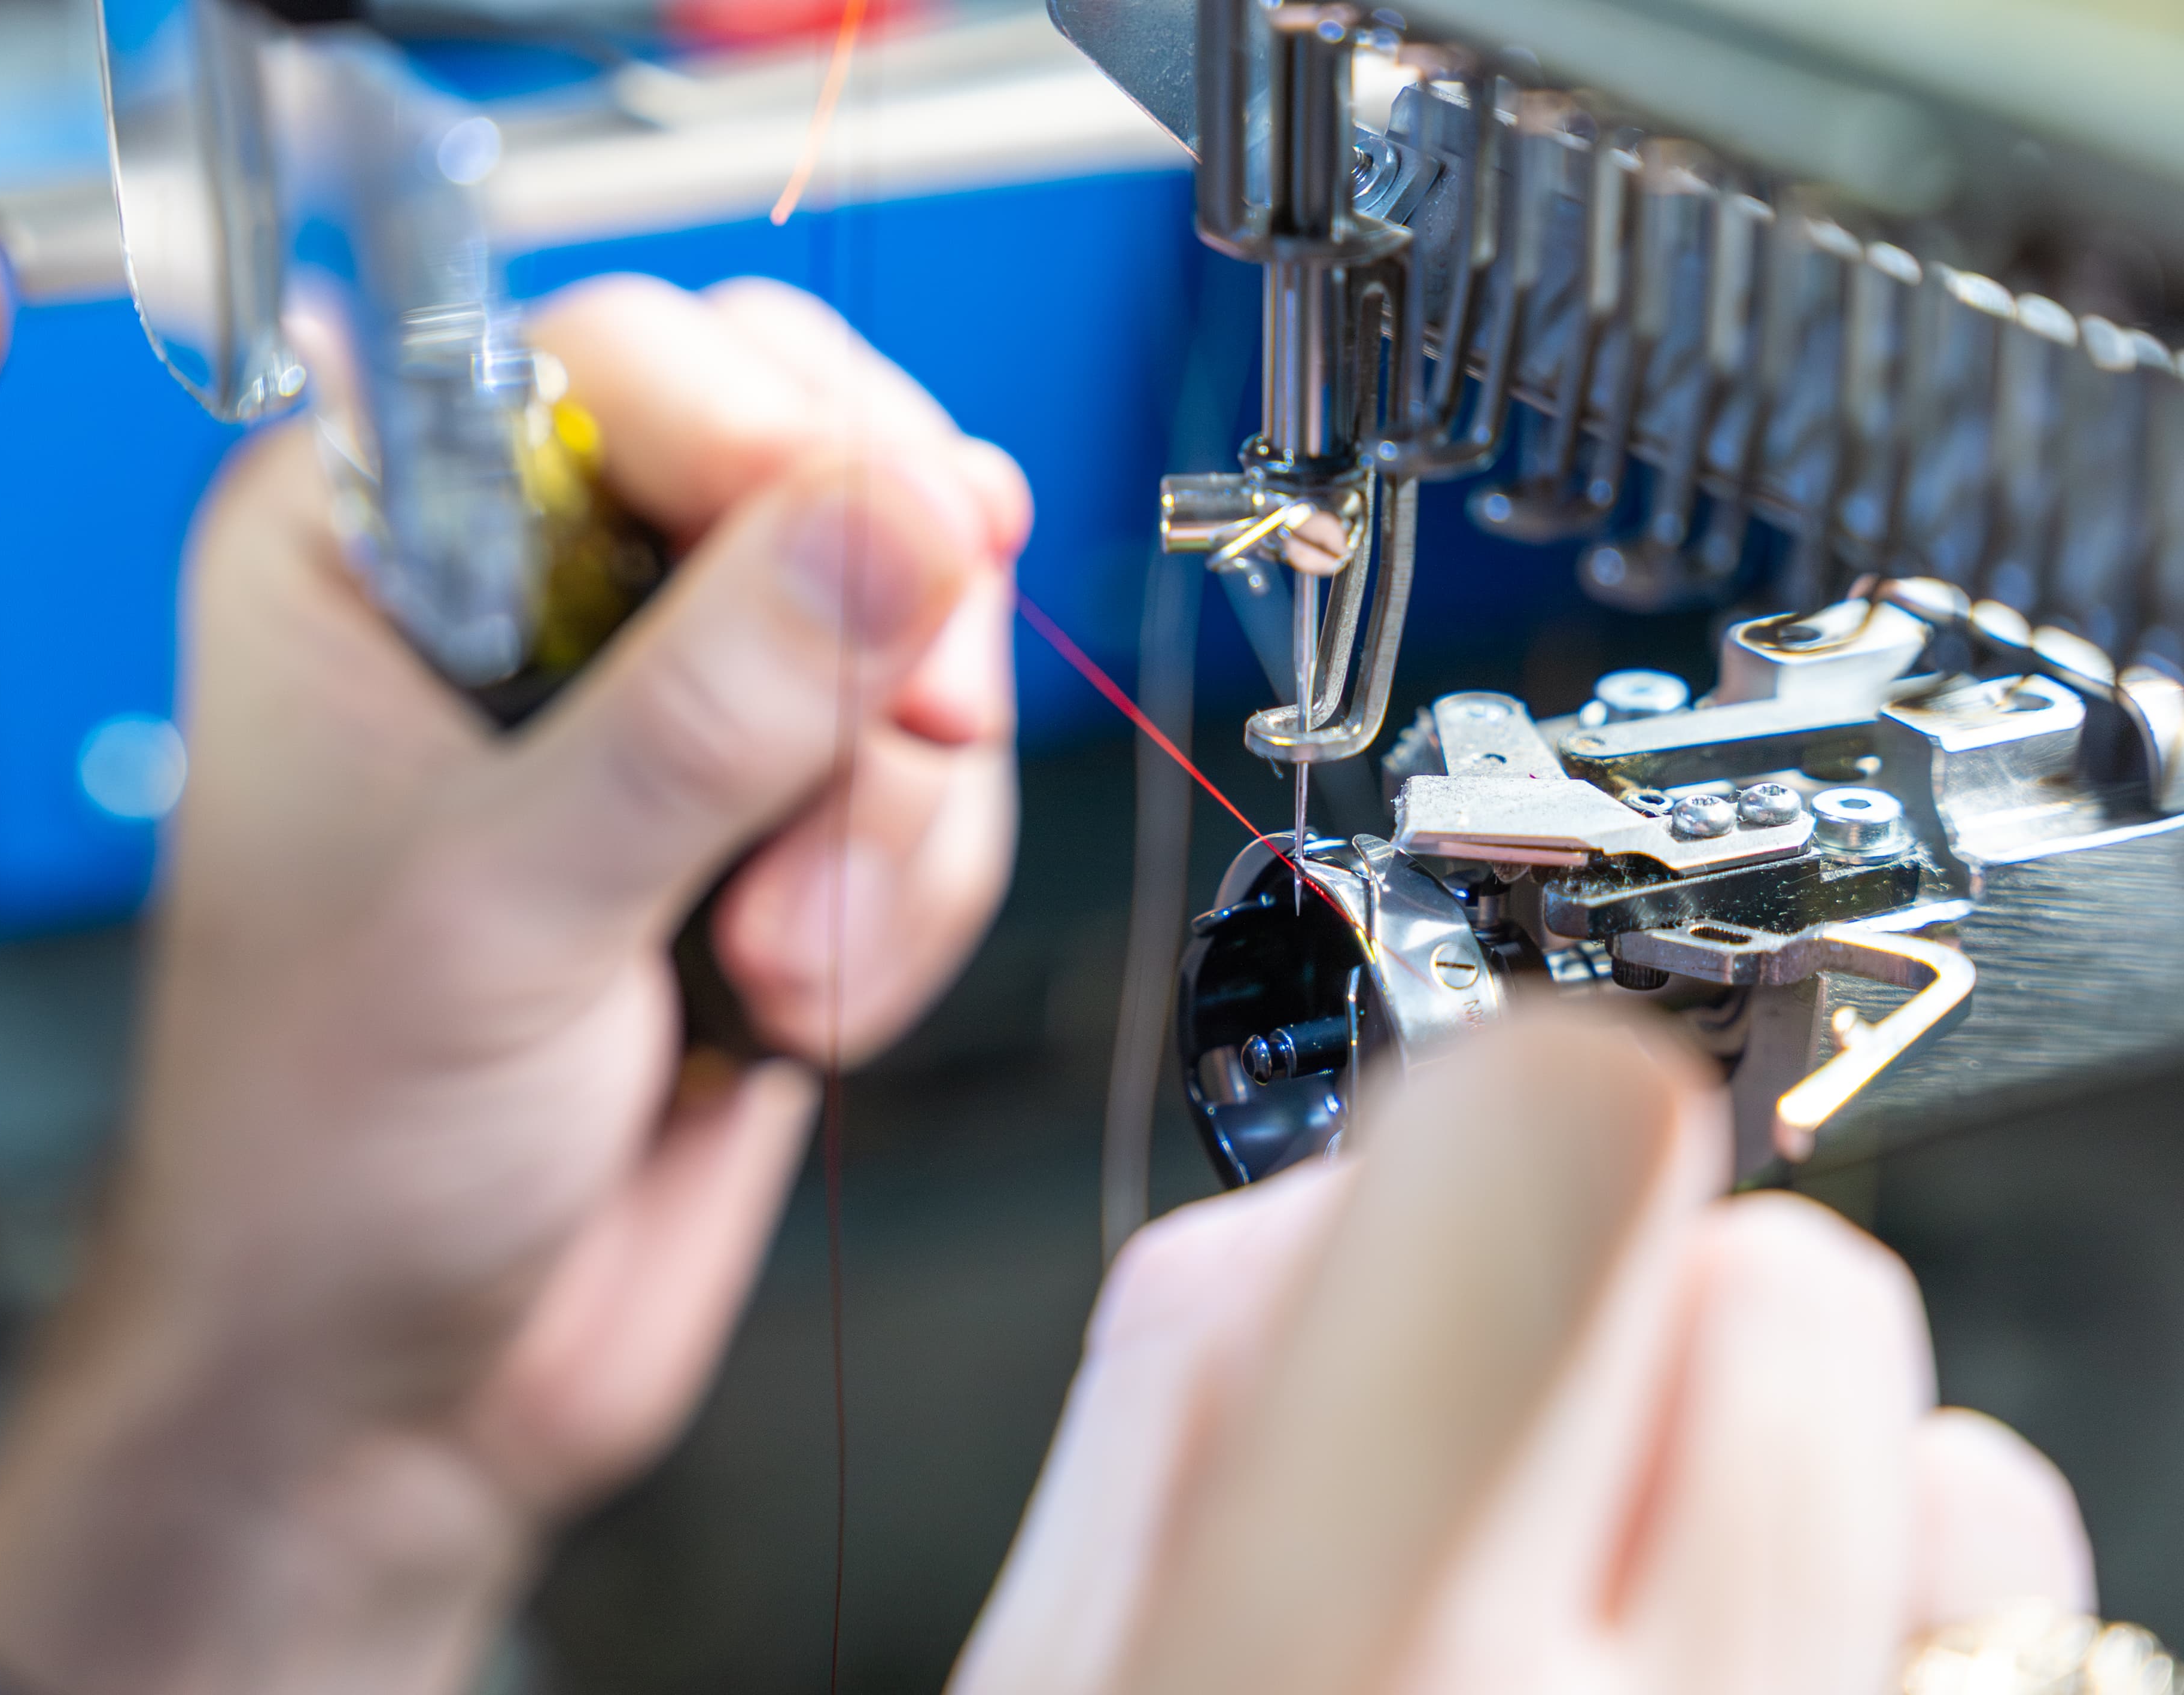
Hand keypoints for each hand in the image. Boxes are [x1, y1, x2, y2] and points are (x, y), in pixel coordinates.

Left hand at [0, 276, 1028, 1694]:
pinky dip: (910, 900)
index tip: (881, 543)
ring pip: (914, 644)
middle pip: (817, 474)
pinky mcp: (782, 838)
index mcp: (393, 550)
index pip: (626, 363)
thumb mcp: (503, 906)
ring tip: (773, 955)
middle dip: (878, 638)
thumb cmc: (327, 1152)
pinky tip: (799, 995)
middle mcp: (548, 609)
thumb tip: (895, 519)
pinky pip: (940, 791)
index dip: (774, 431)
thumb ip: (707, 706)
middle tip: (885, 746)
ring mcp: (682, 726)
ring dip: (889, 818)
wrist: (396, 1384)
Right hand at [955, 1005, 2092, 1694]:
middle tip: (1540, 1460)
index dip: (1525, 1111)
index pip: (1547, 1154)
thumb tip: (1353, 1186)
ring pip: (1964, 1471)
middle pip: (1786, 1287)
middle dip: (1665, 1320)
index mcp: (1329, 1648)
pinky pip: (2043, 1653)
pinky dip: (1920, 1649)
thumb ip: (1179, 1384)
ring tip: (1658, 1633)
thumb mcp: (1050, 1693)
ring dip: (1820, 1498)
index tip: (1497, 1159)